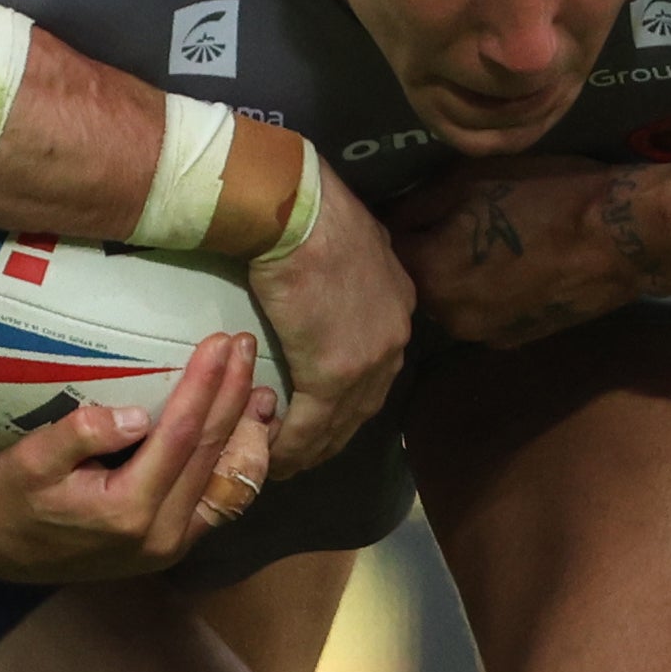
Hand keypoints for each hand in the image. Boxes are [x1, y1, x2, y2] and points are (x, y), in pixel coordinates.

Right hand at [0, 336, 276, 578]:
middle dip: (233, 396)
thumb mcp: (28, 461)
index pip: (179, 437)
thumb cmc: (12, 495)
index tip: (220, 342)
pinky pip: (222, 502)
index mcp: (126, 511)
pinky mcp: (176, 545)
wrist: (4, 550)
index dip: (204, 386)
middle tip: (246, 346)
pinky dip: (240, 464)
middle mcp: (160, 535)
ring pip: (228, 482)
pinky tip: (250, 431)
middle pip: (210, 454)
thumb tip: (134, 415)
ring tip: (262, 387)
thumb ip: (77, 436)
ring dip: (248, 432)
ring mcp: (173, 545)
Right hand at [247, 175, 419, 460]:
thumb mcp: (351, 236)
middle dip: (334, 432)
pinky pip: (313, 425)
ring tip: (283, 460)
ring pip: (341, 422)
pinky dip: (291, 445)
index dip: (350, 393)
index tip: (324, 409)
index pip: (378, 364)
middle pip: (365, 402)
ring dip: (311, 447)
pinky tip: (272, 454)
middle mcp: (395, 338)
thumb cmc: (312, 212)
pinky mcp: (334, 375)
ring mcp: (370, 360)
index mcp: (398, 306)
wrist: (295, 211)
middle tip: (302, 450)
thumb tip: (331, 269)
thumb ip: (351, 265)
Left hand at [393, 160, 648, 348]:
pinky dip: (487, 294)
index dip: (395, 222)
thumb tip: (389, 215)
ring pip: (449, 300)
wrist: (621, 239)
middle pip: (417, 280)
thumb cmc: (544, 196)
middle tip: (450, 220)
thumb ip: (417, 202)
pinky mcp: (515, 341)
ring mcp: (482, 335)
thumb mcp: (469, 179)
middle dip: (425, 253)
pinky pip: (482, 313)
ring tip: (484, 244)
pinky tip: (514, 267)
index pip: (386, 249)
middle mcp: (446, 317)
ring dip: (455, 276)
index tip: (412, 204)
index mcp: (428, 274)